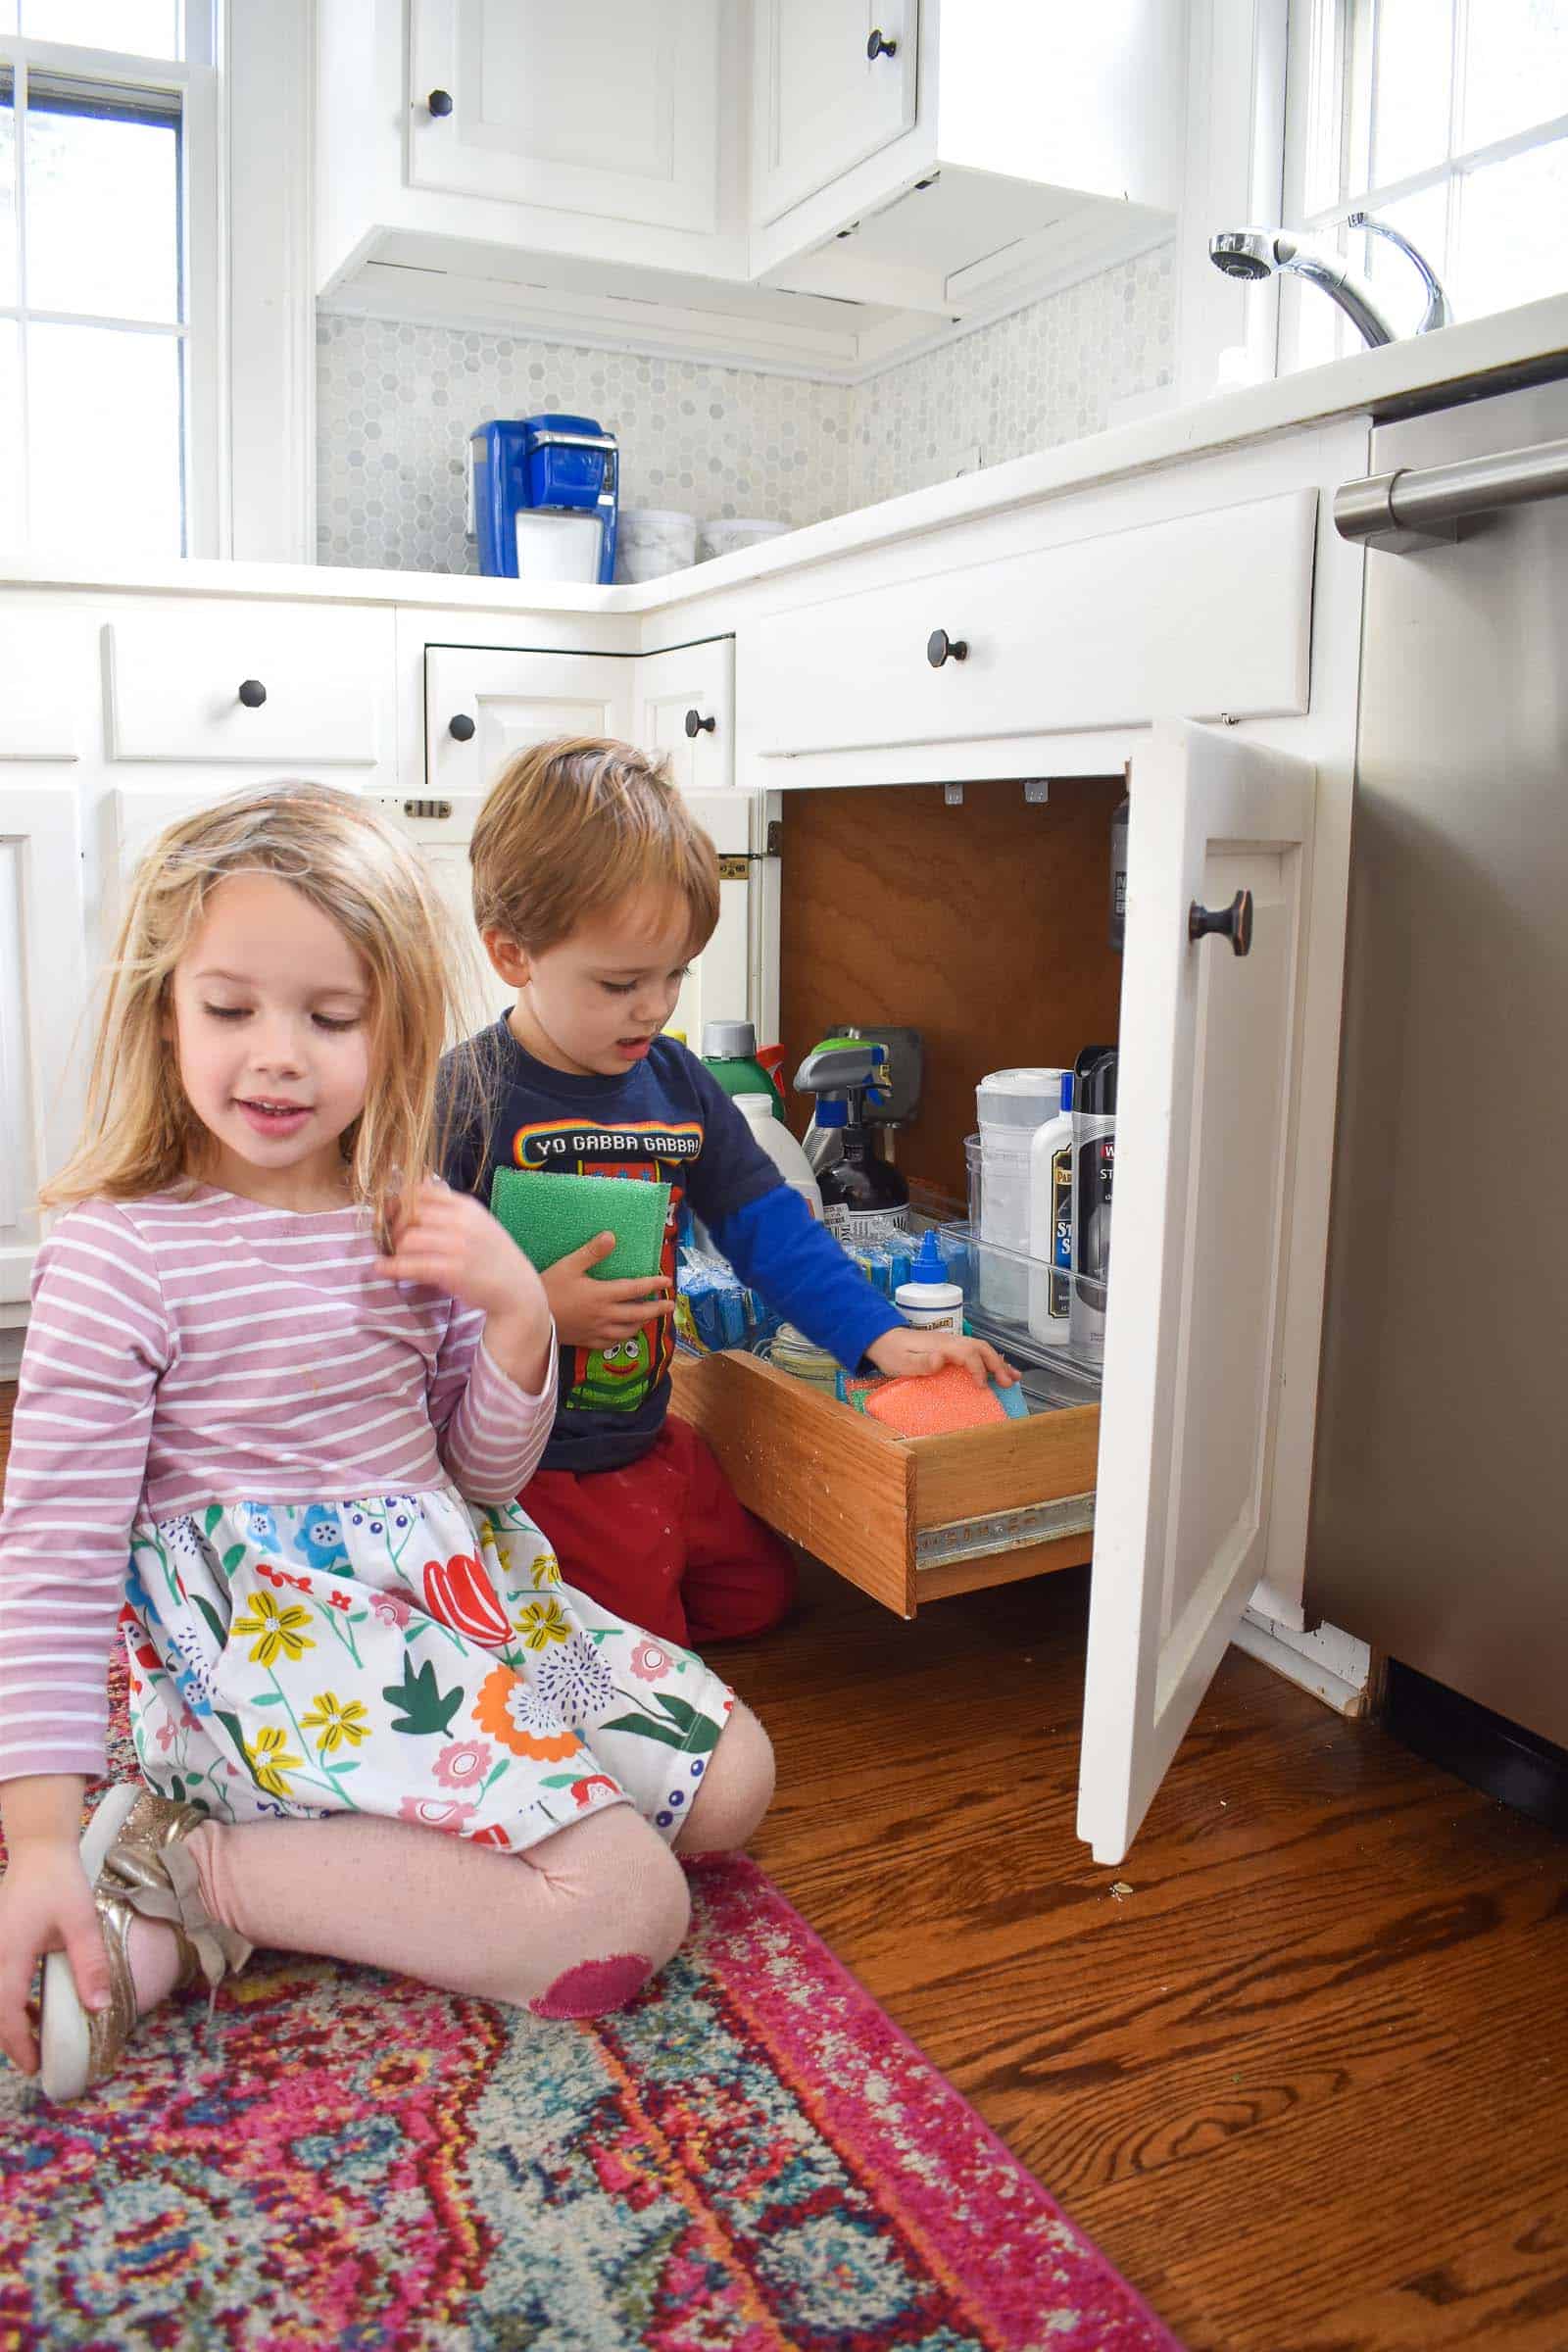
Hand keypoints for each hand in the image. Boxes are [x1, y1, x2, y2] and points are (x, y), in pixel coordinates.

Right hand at [0, 1841, 109, 2078]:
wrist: (39, 1850)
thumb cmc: (60, 1882)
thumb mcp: (81, 1923)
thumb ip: (90, 1965)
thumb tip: (97, 2007)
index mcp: (8, 1956)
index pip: (7, 2013)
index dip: (19, 2045)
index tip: (35, 2066)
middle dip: (11, 2039)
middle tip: (35, 2058)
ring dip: (9, 2018)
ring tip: (36, 2036)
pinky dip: (9, 1999)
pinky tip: (31, 2004)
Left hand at [375, 1177, 551, 1388]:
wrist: (516, 1289)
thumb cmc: (493, 1256)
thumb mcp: (478, 1222)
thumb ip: (451, 1206)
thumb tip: (421, 1181)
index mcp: (467, 1206)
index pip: (422, 1192)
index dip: (400, 1202)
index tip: (391, 1214)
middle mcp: (462, 1222)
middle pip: (410, 1214)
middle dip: (395, 1227)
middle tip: (393, 1241)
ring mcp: (458, 1246)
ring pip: (408, 1239)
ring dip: (395, 1249)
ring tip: (396, 1257)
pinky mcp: (452, 1271)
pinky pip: (411, 1265)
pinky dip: (391, 1267)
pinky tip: (382, 1269)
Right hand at [543, 1232, 675, 1350]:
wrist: (529, 1319)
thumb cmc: (548, 1288)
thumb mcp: (568, 1265)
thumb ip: (592, 1252)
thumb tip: (612, 1236)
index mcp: (602, 1294)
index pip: (635, 1289)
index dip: (653, 1284)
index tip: (668, 1281)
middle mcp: (604, 1315)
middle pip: (638, 1313)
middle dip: (656, 1309)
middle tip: (670, 1305)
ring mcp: (596, 1330)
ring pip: (628, 1330)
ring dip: (642, 1323)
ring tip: (649, 1318)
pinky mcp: (586, 1341)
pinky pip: (611, 1342)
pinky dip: (622, 1337)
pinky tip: (624, 1333)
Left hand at [865, 1326, 1016, 1387]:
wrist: (882, 1340)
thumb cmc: (891, 1353)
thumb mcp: (901, 1361)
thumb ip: (922, 1361)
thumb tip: (942, 1359)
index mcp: (942, 1345)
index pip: (968, 1353)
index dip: (978, 1369)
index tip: (981, 1387)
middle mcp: (951, 1342)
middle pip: (981, 1349)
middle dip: (997, 1365)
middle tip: (1008, 1383)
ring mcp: (952, 1344)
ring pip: (981, 1350)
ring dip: (998, 1363)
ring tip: (1014, 1378)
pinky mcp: (951, 1350)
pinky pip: (975, 1353)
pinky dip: (990, 1362)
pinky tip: (998, 1372)